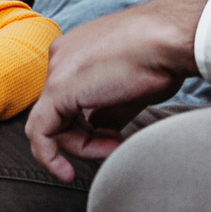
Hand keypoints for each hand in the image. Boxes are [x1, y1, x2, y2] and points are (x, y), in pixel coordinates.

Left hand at [26, 0, 208, 181]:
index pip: (70, 100)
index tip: (116, 141)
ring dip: (81, 147)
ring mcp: (57, 70)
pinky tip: (66, 172)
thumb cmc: (162, 57)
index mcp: (76, 52)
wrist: (170, 39)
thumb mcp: (130, 89)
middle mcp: (61, 57)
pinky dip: (50, 156)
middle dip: (85, 139)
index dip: (90, 129)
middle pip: (59, 112)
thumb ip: (108, 111)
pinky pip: (40, 131)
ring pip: (50, 123)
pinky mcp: (58, 88)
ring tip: (114, 148)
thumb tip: (98, 131)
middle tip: (116, 147)